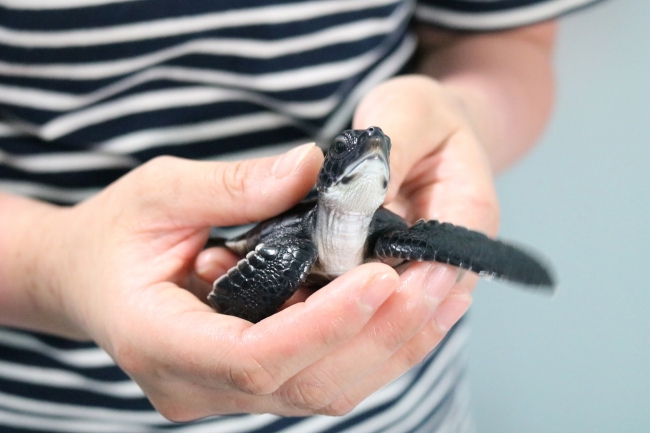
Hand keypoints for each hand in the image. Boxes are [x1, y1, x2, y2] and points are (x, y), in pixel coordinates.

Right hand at [0, 143, 462, 419]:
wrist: (84, 279)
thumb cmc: (111, 236)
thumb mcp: (158, 192)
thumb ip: (233, 186)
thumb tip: (312, 169)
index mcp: (159, 342)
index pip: (255, 357)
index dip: (325, 324)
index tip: (381, 278)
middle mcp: (196, 387)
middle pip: (306, 383)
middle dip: (377, 335)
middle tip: (433, 280)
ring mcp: (224, 394)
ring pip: (326, 389)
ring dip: (390, 344)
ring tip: (440, 292)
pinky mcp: (251, 384)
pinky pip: (324, 376)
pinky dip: (373, 345)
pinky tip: (412, 308)